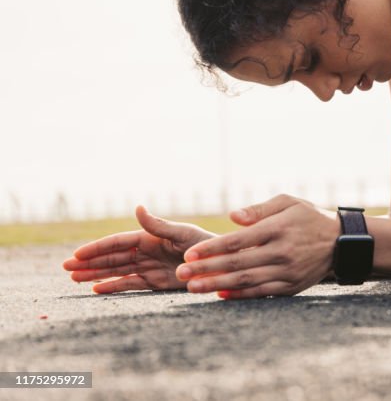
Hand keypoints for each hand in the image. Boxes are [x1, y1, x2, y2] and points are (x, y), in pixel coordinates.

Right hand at [62, 205, 216, 293]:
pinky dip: (113, 287)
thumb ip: (158, 224)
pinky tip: (96, 289)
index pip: (117, 242)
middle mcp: (145, 252)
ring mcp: (149, 267)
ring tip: (74, 279)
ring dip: (95, 274)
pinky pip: (130, 284)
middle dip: (89, 262)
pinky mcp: (155, 282)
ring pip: (116, 271)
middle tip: (65, 269)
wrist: (219, 263)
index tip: (76, 255)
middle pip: (111, 257)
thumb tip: (137, 207)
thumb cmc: (203, 244)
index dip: (96, 248)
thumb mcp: (181, 233)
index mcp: (149, 237)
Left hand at [175, 194, 338, 298]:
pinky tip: (220, 294)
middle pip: (237, 263)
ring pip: (245, 280)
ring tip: (192, 288)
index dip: (211, 248)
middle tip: (181, 274)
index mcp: (279, 228)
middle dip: (206, 269)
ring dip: (216, 285)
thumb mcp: (289, 202)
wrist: (341, 243)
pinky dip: (239, 295)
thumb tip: (232, 217)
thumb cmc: (309, 217)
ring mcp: (287, 271)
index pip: (238, 240)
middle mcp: (282, 251)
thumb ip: (259, 209)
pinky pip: (260, 292)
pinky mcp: (291, 286)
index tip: (189, 254)